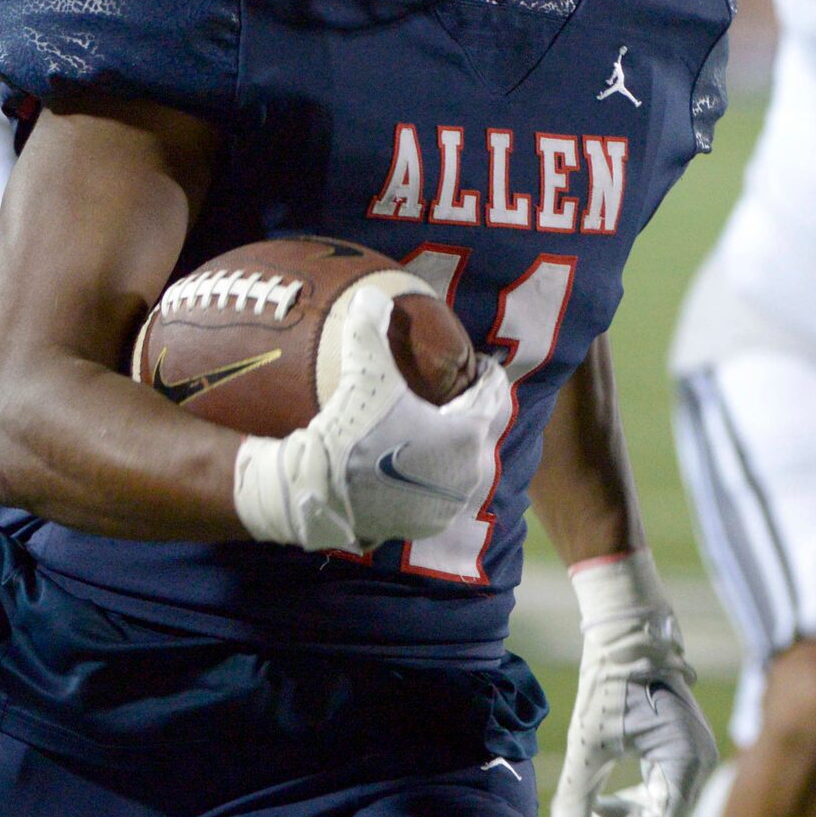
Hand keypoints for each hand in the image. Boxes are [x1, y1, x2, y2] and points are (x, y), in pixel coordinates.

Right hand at [231, 287, 509, 550]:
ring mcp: (453, 501)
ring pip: (465, 463)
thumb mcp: (363, 372)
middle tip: (451, 393)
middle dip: (469, 410)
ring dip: (454, 446)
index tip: (477, 363)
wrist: (323, 491)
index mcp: (467, 433)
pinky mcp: (432, 523)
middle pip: (481, 429)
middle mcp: (470, 471)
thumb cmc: (353, 429)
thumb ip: (369, 328)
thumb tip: (370, 294)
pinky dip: (438, 476)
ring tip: (434, 428)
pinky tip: (418, 463)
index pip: (492, 394)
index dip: (485, 373)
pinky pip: (446, 491)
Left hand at [550, 551, 714, 816]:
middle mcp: (701, 760)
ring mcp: (695, 752)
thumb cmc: (609, 685)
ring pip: (665, 802)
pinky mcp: (683, 744)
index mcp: (687, 762)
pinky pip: (665, 784)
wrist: (626, 635)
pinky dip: (636, 794)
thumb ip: (578, 792)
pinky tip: (605, 791)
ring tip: (592, 806)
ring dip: (629, 810)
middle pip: (665, 816)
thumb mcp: (589, 742)